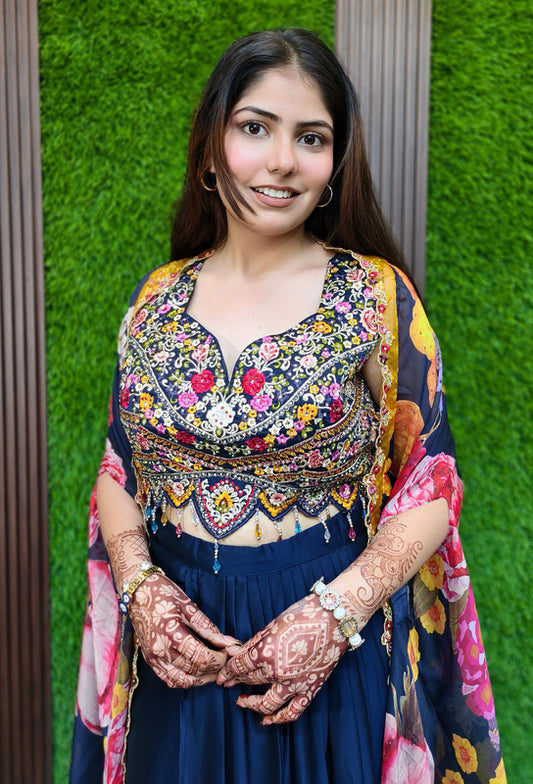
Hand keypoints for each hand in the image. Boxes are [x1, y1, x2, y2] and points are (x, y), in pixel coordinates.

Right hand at [130, 573, 238, 687]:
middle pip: (193, 671)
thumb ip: (208, 627)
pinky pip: (168, 679)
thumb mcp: (188, 606)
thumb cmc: (162, 593)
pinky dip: (184, 680)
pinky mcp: (149, 660)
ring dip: (200, 679)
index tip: (228, 653)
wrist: (137, 591)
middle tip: (224, 661)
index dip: (219, 659)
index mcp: (172, 633)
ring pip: (181, 681)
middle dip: (214, 669)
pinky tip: (195, 673)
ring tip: (213, 670)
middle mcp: (160, 649)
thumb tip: (227, 642)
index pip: (201, 658)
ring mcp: (153, 657)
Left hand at [217, 593, 347, 722]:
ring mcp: (295, 684)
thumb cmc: (304, 614)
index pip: (240, 667)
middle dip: (235, 682)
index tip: (222, 674)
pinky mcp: (310, 690)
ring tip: (241, 702)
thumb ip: (253, 642)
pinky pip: (293, 712)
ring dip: (251, 704)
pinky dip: (279, 719)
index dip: (228, 671)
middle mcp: (278, 672)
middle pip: (250, 681)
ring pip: (267, 703)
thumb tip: (233, 652)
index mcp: (267, 653)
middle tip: (227, 683)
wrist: (335, 618)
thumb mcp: (273, 624)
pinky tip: (267, 720)